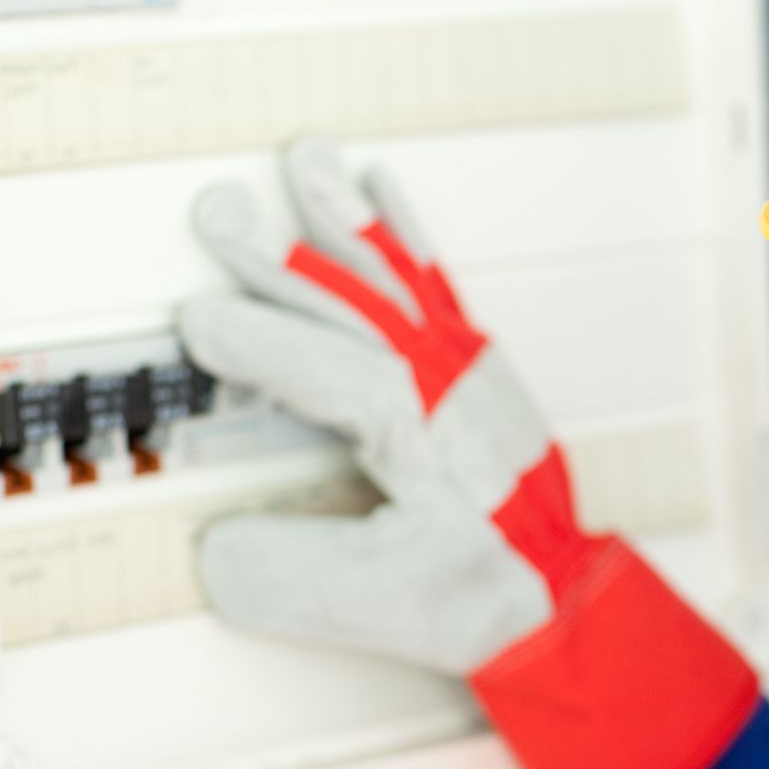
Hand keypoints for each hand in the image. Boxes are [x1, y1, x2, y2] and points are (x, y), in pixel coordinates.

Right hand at [179, 137, 595, 674]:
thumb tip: (215, 550)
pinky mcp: (478, 366)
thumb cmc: (487, 597)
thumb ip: (297, 581)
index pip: (335, 378)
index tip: (198, 321)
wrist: (569, 593)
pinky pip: (440, 282)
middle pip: (360, 309)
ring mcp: (470, 371)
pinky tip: (379, 186)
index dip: (265, 346)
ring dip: (347, 223)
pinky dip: (406, 232)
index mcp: (429, 444)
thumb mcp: (386, 607)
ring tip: (307, 161)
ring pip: (400, 281)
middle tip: (219, 211)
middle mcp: (452, 392)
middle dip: (283, 261)